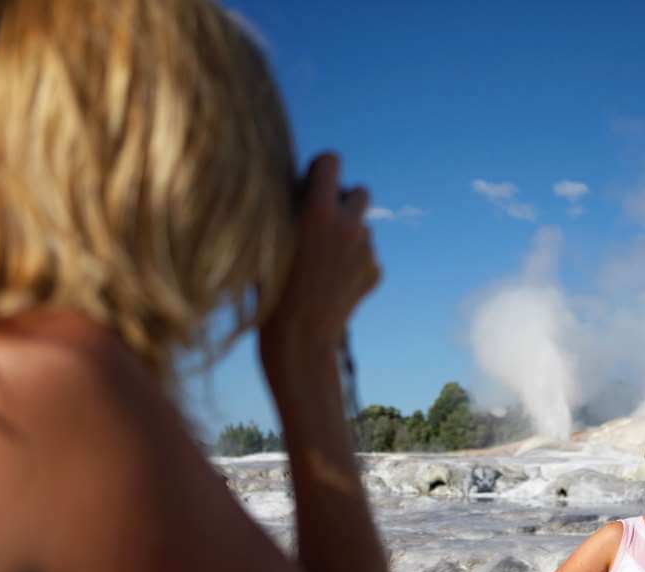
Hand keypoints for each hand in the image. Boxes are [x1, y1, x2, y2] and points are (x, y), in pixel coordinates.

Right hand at [259, 153, 378, 368]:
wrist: (297, 339)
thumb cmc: (269, 286)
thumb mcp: (269, 238)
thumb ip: (288, 205)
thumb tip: (302, 181)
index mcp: (319, 211)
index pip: (331, 160)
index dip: (319, 169)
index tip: (310, 183)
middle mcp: (349, 225)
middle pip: (360, 191)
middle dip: (343, 200)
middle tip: (321, 219)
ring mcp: (367, 250)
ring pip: (362, 226)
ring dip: (347, 234)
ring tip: (319, 262)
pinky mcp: (375, 272)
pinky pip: (366, 254)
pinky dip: (352, 263)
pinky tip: (331, 283)